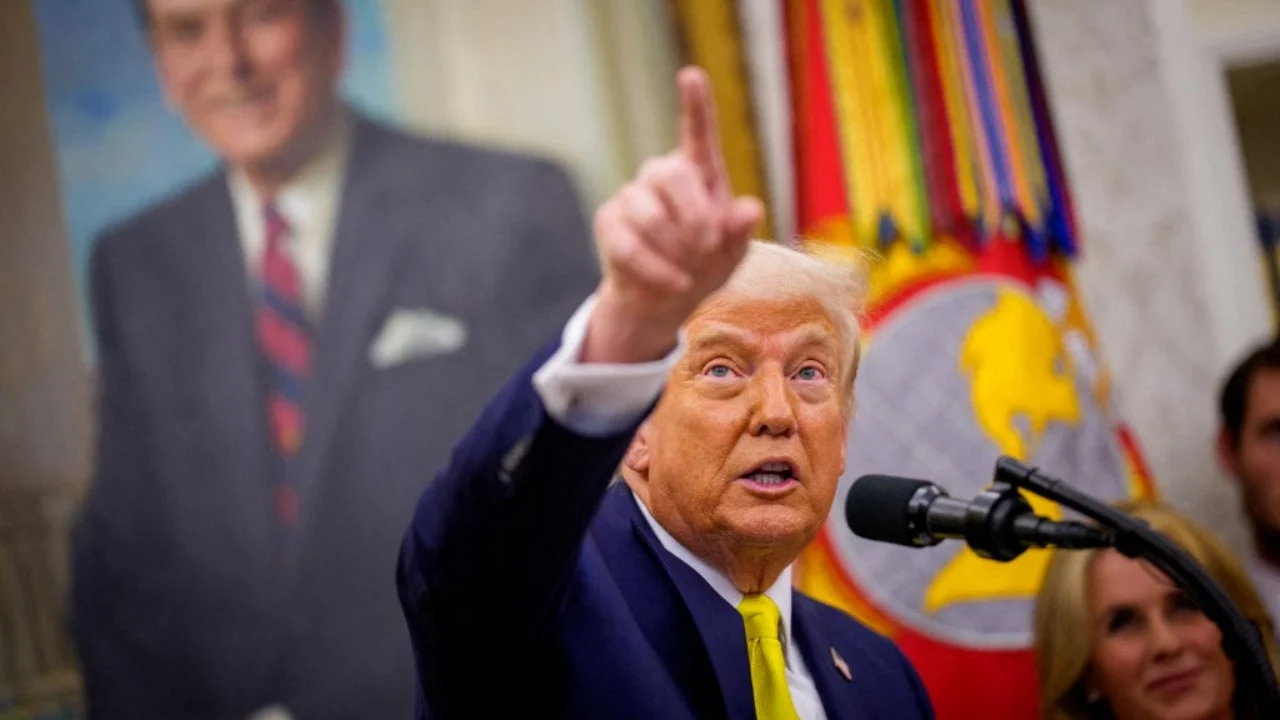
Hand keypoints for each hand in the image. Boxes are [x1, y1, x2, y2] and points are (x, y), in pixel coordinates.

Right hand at [582, 66, 764, 363]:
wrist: (664, 301)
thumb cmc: (704, 266)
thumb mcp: (732, 254)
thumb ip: (740, 231)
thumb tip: (751, 209)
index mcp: (699, 174)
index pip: (697, 134)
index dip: (696, 105)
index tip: (692, 76)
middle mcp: (662, 176)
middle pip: (671, 173)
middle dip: (695, 215)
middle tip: (710, 244)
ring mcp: (631, 197)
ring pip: (649, 215)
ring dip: (676, 249)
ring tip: (690, 270)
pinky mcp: (609, 222)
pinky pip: (629, 243)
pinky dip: (657, 269)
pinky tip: (675, 282)